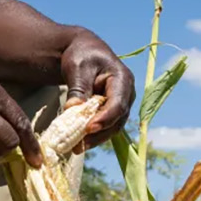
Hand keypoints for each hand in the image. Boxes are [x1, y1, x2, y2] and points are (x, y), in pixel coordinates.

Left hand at [60, 32, 135, 149]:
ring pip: (112, 127)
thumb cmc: (82, 56)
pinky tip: (79, 143)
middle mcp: (126, 94)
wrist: (84, 52)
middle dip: (99, 134)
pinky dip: (93, 136)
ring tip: (77, 148)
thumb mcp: (78, 68)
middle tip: (79, 145)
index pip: (118, 104)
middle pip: (117, 120)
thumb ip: (78, 89)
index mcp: (123, 79)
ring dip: (96, 139)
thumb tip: (73, 110)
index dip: (105, 118)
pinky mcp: (112, 112)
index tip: (88, 128)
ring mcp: (121, 104)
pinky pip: (106, 127)